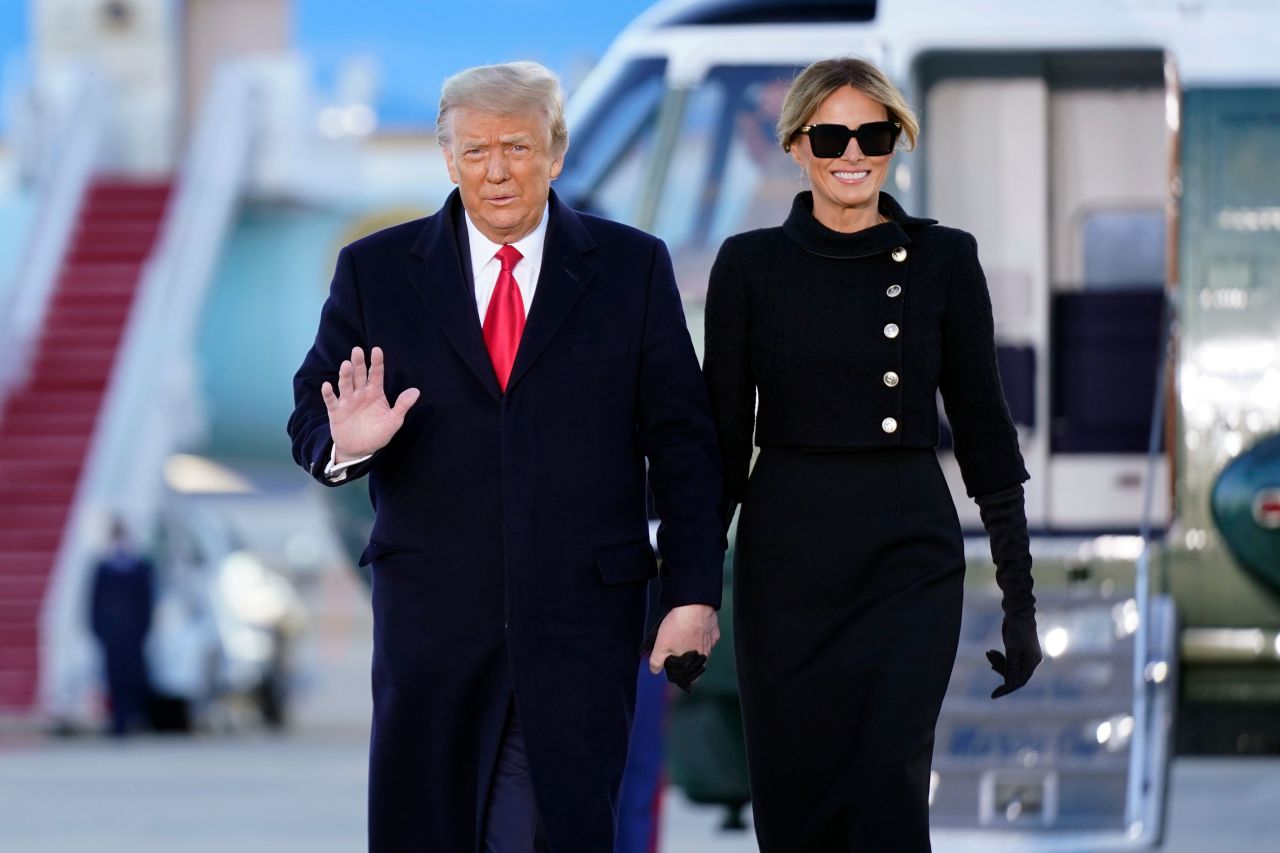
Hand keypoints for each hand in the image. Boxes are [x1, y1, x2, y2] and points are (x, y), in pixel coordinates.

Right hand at [320, 346, 419, 460]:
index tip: (377, 350)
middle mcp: (360, 394)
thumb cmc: (378, 433)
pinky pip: (331, 401)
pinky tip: (327, 386)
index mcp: (375, 393)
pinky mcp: (336, 412)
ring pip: (345, 385)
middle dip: (358, 363)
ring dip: (345, 375)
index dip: (376, 363)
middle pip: (359, 376)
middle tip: (357, 350)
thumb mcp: (394, 421)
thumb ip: (403, 405)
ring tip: (346, 364)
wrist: (361, 450)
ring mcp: (347, 401)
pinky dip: (329, 394)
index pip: (376, 374)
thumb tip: (416, 391)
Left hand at [647, 604, 718, 675]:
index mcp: (694, 663)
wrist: (694, 606)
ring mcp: (711, 643)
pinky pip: (707, 637)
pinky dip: (701, 634)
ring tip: (682, 635)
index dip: (681, 674)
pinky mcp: (714, 631)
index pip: (691, 678)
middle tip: (676, 647)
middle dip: (687, 659)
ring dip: (694, 646)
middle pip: (696, 664)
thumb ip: (657, 662)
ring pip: (702, 650)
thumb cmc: (678, 626)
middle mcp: (705, 655)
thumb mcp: (661, 646)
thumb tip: (655, 671)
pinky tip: (693, 628)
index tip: (674, 666)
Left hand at [986, 615, 1042, 698]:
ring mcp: (1024, 656)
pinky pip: (1007, 660)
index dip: (1006, 689)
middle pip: (1013, 674)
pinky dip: (998, 658)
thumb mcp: (1012, 650)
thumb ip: (1011, 667)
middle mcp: (1030, 661)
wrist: (1017, 614)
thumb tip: (1009, 685)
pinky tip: (990, 653)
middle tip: (989, 658)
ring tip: (989, 653)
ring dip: (997, 662)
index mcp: (1032, 662)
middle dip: (1000, 669)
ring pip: (1008, 667)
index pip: (1019, 681)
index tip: (993, 695)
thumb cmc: (1017, 631)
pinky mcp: (1017, 652)